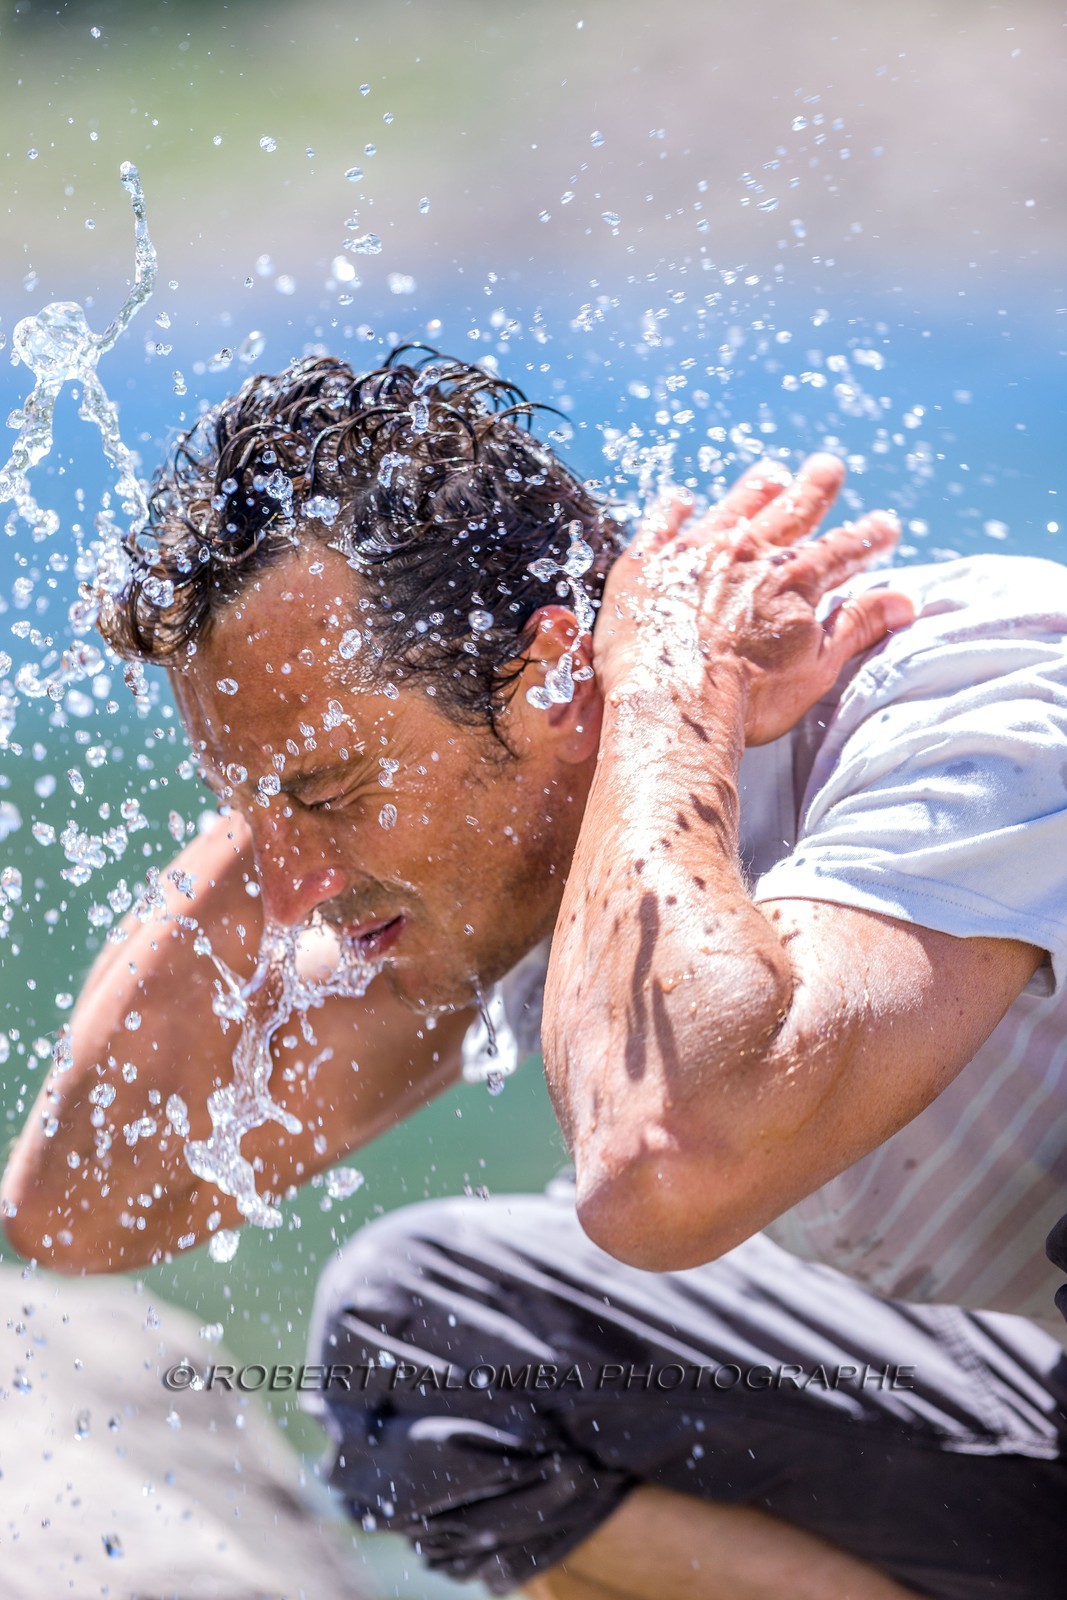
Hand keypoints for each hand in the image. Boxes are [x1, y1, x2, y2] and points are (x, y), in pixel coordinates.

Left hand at [594, 454, 914, 744]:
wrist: (670, 705)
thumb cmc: (746, 699)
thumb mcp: (816, 668)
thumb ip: (857, 626)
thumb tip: (905, 601)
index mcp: (793, 580)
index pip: (842, 550)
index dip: (867, 539)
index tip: (885, 526)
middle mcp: (747, 554)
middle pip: (791, 510)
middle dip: (814, 488)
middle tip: (829, 467)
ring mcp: (694, 554)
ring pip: (732, 507)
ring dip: (754, 490)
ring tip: (769, 473)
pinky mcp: (646, 566)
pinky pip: (661, 524)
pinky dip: (673, 510)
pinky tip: (680, 499)